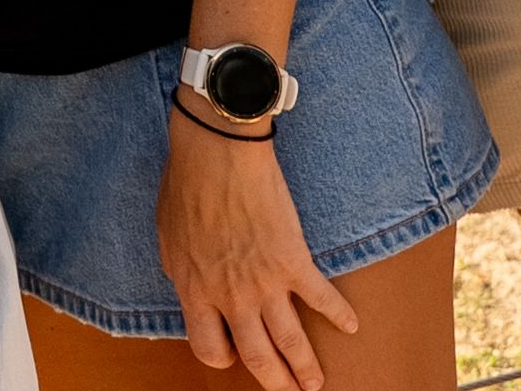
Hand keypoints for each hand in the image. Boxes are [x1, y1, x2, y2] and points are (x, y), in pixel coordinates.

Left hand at [160, 110, 356, 387]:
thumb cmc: (185, 187)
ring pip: (290, 341)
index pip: (209, 349)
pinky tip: (351, 326)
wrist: (216, 153)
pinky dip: (339, 314)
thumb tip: (192, 289)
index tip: (235, 355)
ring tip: (317, 383)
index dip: (223, 357)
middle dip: (275, 381)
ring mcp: (264, 282)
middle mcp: (231, 297)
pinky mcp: (293, 261)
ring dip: (306, 367)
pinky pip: (320, 298)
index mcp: (195, 291)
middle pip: (256, 357)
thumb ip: (184, 273)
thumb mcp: (168, 239)